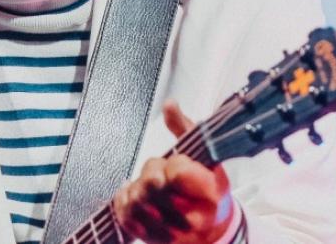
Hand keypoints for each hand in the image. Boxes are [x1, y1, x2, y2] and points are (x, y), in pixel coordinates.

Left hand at [111, 100, 233, 243]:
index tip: (176, 164)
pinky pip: (125, 217)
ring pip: (136, 201)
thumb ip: (185, 129)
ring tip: (147, 187)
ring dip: (137, 189)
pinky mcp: (153, 239)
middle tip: (158, 175)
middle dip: (151, 173)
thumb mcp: (206, 156)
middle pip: (153, 184)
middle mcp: (193, 216)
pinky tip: (134, 197)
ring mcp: (172, 231)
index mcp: (211, 191)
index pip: (178, 170)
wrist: (211, 229)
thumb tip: (169, 105)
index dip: (172, 163)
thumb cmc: (207, 189)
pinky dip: (124, 202)